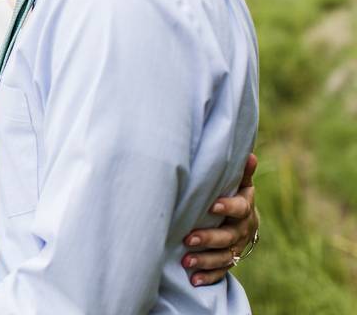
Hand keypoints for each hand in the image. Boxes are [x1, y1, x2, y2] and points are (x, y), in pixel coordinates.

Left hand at [181, 153, 258, 285]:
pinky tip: (194, 281)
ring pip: (224, 257)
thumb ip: (241, 173)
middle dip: (209, 238)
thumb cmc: (233, 196)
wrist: (243, 222)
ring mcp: (237, 248)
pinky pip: (222, 272)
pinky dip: (208, 277)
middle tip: (189, 239)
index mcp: (245, 209)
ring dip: (205, 260)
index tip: (212, 206)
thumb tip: (250, 155)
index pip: (240, 208)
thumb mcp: (238, 184)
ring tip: (186, 261)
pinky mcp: (230, 261)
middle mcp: (242, 230)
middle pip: (228, 236)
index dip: (228, 207)